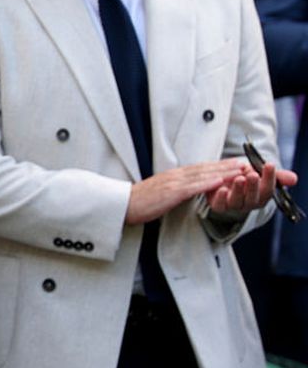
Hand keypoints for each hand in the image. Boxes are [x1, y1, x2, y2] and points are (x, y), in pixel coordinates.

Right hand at [125, 159, 249, 224]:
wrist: (122, 205)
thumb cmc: (139, 202)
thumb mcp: (161, 192)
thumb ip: (176, 189)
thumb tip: (188, 190)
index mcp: (174, 176)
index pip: (201, 168)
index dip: (220, 164)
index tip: (236, 163)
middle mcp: (176, 175)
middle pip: (206, 168)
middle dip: (228, 165)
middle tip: (246, 162)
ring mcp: (174, 183)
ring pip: (203, 175)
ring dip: (224, 171)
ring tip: (241, 169)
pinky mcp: (171, 193)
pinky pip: (193, 187)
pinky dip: (208, 183)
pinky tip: (221, 181)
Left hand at [206, 160, 297, 214]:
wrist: (224, 176)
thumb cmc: (245, 174)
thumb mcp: (260, 171)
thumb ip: (277, 175)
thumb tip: (294, 179)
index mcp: (262, 196)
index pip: (268, 189)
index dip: (269, 178)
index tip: (269, 165)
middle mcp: (249, 203)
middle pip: (253, 197)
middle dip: (254, 186)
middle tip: (253, 175)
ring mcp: (233, 205)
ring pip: (237, 201)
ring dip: (238, 190)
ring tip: (239, 178)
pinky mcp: (218, 205)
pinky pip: (220, 205)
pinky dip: (220, 197)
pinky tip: (222, 188)